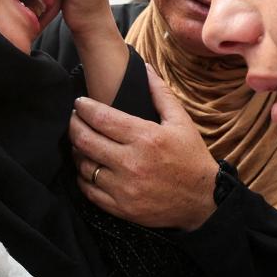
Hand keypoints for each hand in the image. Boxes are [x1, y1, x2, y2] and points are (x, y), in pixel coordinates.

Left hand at [71, 65, 218, 230]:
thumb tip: (144, 68)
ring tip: (80, 142)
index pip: (100, 117)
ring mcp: (124, 188)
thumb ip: (159, 94)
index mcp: (145, 137)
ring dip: (77, 151)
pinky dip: (83, 177)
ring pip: (83, 165)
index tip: (79, 103)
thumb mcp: (180, 122)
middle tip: (73, 119)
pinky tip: (87, 166)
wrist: (203, 201)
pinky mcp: (120, 208)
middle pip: (84, 140)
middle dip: (73, 125)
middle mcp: (131, 162)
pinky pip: (88, 190)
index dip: (83, 107)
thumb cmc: (191, 158)